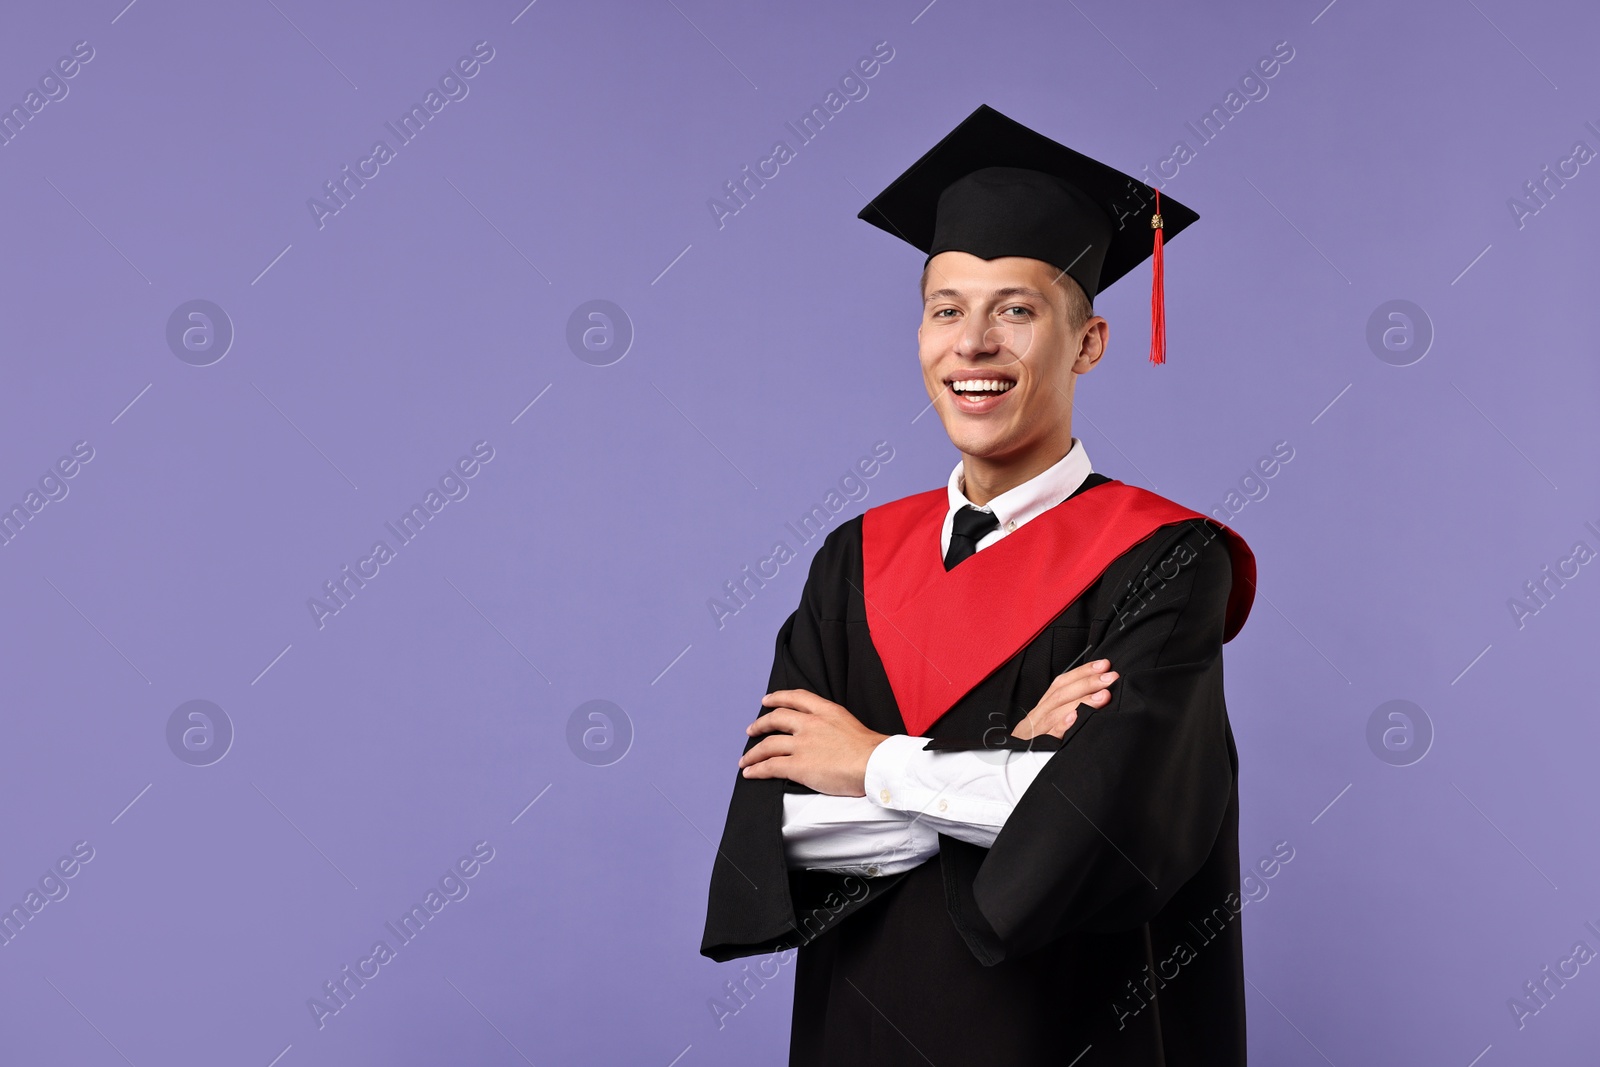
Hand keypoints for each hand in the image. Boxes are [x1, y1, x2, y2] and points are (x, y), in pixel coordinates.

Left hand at [738, 689, 889, 796]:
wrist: (874, 764)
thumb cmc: (871, 751)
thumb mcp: (851, 725)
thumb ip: (834, 726)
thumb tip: (828, 737)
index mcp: (826, 711)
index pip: (797, 697)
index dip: (778, 697)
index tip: (767, 700)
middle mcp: (811, 724)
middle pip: (776, 718)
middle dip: (760, 724)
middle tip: (751, 729)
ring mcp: (803, 744)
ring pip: (768, 744)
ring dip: (753, 752)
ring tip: (745, 759)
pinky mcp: (799, 765)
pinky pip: (770, 766)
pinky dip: (757, 769)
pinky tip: (750, 772)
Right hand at [1011, 659, 1118, 739]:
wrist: (1011, 770)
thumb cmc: (1038, 745)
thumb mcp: (1049, 725)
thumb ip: (1067, 709)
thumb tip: (1098, 694)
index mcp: (1042, 708)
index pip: (1061, 683)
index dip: (1082, 672)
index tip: (1104, 665)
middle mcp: (1037, 716)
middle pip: (1061, 694)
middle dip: (1088, 682)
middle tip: (1111, 677)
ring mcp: (1036, 731)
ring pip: (1057, 711)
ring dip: (1082, 701)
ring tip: (1104, 695)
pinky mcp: (1036, 748)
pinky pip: (1049, 736)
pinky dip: (1062, 725)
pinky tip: (1076, 717)